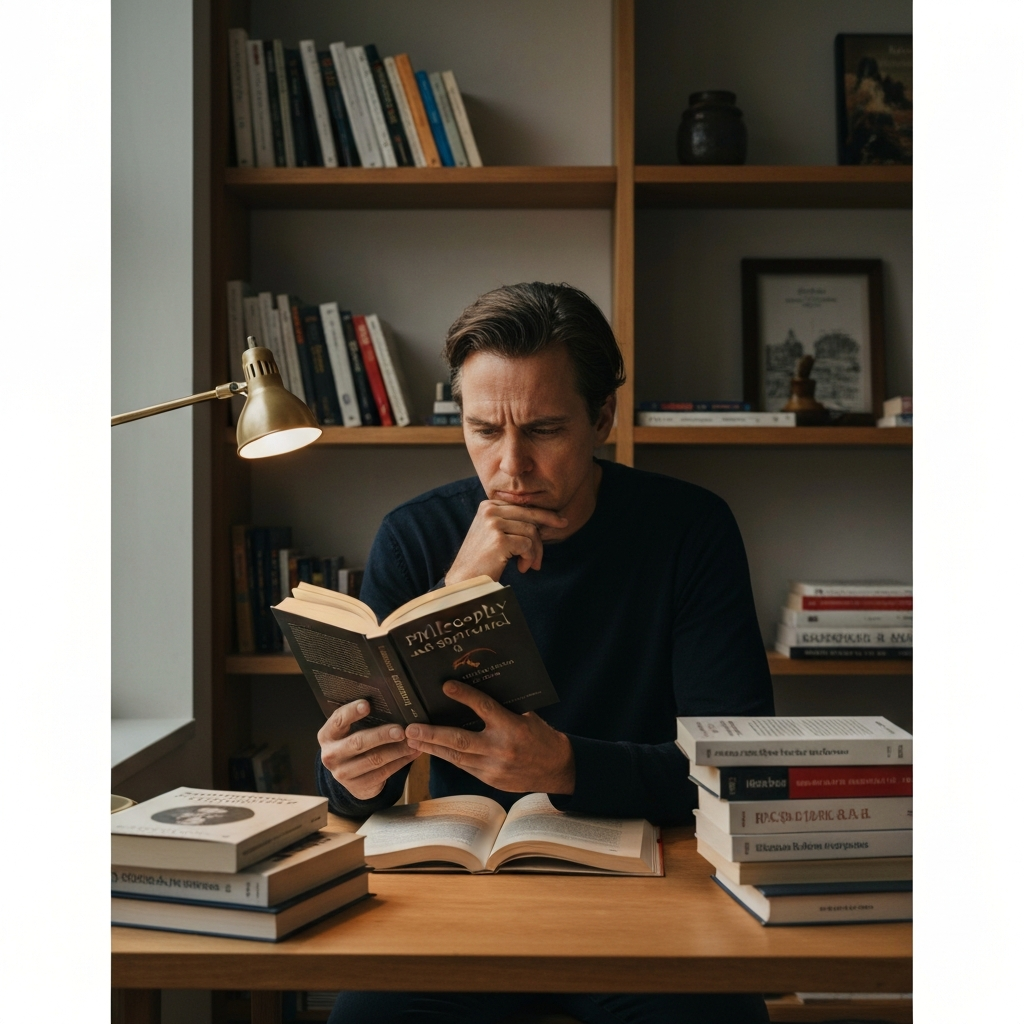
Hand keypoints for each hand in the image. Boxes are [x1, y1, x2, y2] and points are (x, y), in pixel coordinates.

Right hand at [318, 700, 419, 801]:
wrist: (349, 774)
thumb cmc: (353, 743)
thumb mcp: (349, 731)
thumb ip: (360, 718)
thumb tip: (387, 701)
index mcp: (327, 735)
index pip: (338, 720)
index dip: (352, 712)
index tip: (367, 704)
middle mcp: (331, 755)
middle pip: (358, 742)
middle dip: (381, 735)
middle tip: (401, 730)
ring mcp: (343, 774)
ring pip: (374, 760)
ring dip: (397, 750)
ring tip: (413, 741)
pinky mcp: (358, 787)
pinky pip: (383, 773)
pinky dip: (401, 762)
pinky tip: (412, 753)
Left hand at [404, 680, 574, 794]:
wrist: (556, 769)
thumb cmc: (540, 736)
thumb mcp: (526, 717)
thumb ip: (502, 708)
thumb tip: (474, 692)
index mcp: (512, 727)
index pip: (484, 708)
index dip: (464, 696)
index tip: (446, 686)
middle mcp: (501, 749)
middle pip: (460, 741)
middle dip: (432, 734)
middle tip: (411, 729)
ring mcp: (494, 768)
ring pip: (456, 757)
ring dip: (432, 748)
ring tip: (413, 740)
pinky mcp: (490, 780)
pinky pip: (464, 766)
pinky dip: (447, 757)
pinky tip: (433, 749)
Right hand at [446, 500, 567, 583]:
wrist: (465, 579)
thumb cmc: (483, 560)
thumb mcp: (494, 533)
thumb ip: (512, 522)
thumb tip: (544, 519)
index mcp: (488, 506)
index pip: (521, 505)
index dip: (541, 513)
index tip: (558, 519)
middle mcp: (489, 510)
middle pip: (529, 514)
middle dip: (548, 523)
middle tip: (564, 525)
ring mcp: (493, 524)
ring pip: (531, 531)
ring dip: (535, 551)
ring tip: (528, 565)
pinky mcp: (499, 539)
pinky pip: (527, 545)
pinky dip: (529, 558)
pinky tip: (521, 568)